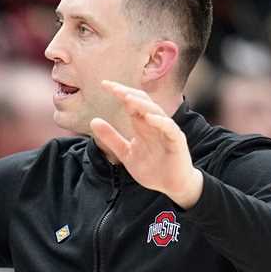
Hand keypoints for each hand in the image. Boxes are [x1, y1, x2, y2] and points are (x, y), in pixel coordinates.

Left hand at [91, 82, 202, 207]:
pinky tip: (148, 117)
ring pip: (155, 111)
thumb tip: (93, 120)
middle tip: (112, 87)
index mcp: (142, 125)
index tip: (104, 85)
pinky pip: (168, 128)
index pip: (131, 103)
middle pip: (142, 102)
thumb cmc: (152, 168)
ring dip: (141, 104)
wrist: (171, 186)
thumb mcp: (125, 153)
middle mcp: (154, 124)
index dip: (119, 93)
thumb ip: (111, 138)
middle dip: (127, 93)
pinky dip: (159, 121)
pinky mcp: (176, 141)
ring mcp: (166, 131)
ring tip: (127, 98)